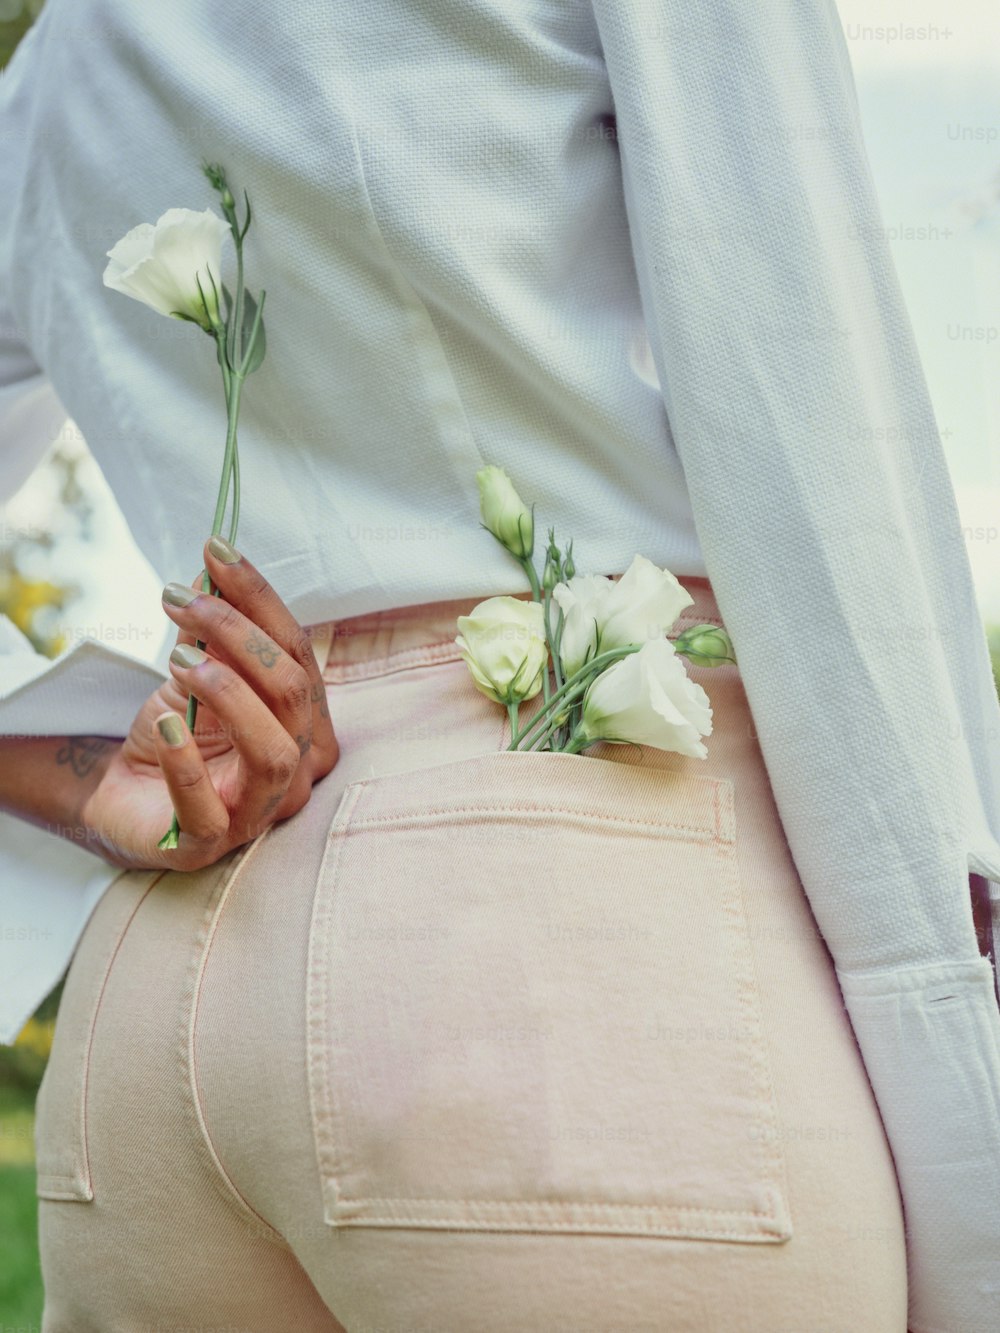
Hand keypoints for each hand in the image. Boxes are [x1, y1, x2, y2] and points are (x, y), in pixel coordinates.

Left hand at [80, 536, 339, 870]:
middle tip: (179, 600)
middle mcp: (299, 768)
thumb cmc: (176, 735)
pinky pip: (210, 810)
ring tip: (178, 659)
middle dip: (238, 636)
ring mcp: (260, 811)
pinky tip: (162, 724)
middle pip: (294, 693)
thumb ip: (214, 630)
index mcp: (307, 723)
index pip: (299, 653)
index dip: (260, 599)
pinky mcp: (210, 844)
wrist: (123, 798)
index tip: (214, 552)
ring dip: (228, 695)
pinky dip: (186, 763)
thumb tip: (213, 564)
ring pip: (273, 751)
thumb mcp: (197, 673)